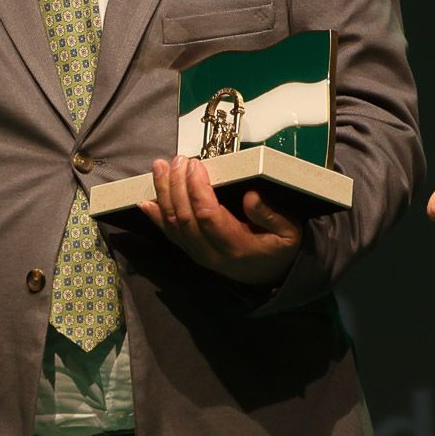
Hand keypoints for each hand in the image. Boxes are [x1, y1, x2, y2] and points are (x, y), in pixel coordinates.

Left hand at [137, 154, 302, 286]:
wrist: (271, 276)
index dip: (197, 188)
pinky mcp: (192, 252)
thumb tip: (251, 197)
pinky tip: (145, 201)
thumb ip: (271, 214)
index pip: (208, 215)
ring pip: (173, 225)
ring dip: (163, 193)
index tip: (196, 165)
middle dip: (177, 185)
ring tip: (160, 168)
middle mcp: (212, 253)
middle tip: (178, 160)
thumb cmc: (279, 249)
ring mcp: (199, 254)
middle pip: (185, 218)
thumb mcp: (289, 231)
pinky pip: (169, 234)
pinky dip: (156, 216)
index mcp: (236, 245)